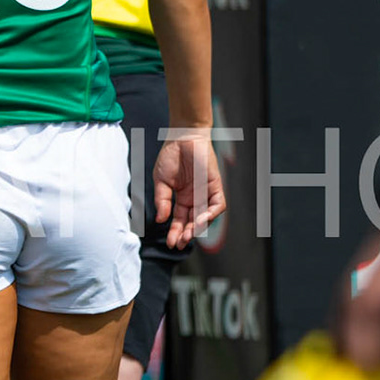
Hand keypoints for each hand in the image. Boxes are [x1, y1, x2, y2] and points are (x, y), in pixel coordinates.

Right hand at [153, 128, 225, 248]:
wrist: (182, 136)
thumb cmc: (171, 156)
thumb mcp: (161, 181)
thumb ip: (162, 200)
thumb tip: (161, 219)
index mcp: (181, 198)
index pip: (179, 220)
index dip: (175, 232)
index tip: (170, 243)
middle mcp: (195, 198)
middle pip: (192, 222)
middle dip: (185, 234)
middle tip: (178, 243)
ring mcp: (205, 193)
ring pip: (205, 217)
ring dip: (197, 228)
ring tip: (187, 236)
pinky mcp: (215, 186)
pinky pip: (218, 204)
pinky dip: (211, 214)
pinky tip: (200, 221)